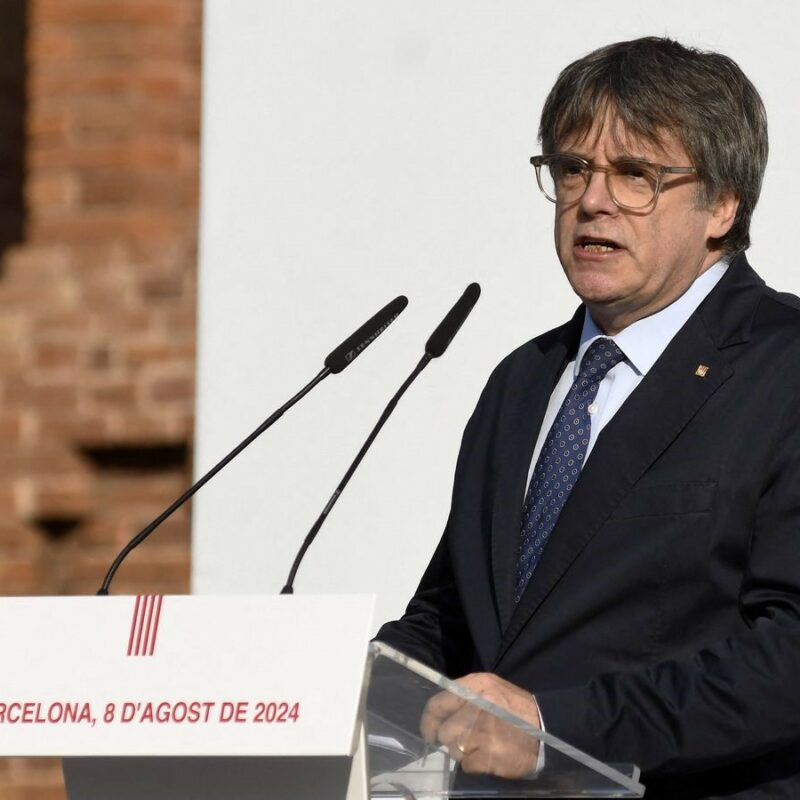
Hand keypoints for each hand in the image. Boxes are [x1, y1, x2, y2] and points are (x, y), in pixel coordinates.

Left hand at [420, 672, 540, 777]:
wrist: (547, 728)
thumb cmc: (514, 707)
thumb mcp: (490, 688)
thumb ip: (465, 695)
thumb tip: (439, 713)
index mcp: (475, 687)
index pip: (438, 703)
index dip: (429, 720)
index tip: (429, 731)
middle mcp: (476, 707)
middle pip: (444, 731)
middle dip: (452, 739)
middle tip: (467, 739)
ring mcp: (482, 733)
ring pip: (454, 750)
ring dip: (465, 752)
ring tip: (483, 745)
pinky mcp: (489, 756)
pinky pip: (467, 766)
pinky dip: (475, 764)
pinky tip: (490, 755)